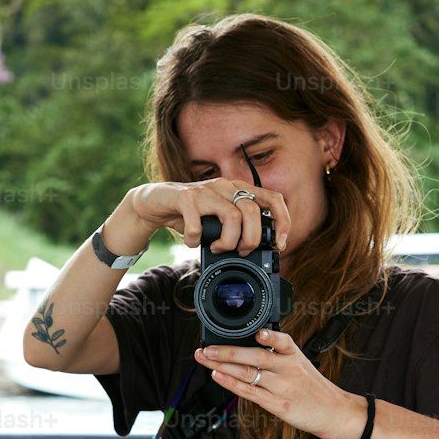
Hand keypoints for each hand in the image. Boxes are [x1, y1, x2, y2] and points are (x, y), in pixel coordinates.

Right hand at [122, 180, 289, 255]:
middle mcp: (226, 186)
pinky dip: (195, 240)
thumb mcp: (218, 220)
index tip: (279, 245)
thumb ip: (236, 229)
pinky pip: (197, 225)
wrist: (155, 202)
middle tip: (240, 251)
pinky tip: (192, 242)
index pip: (273, 199)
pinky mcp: (185, 197)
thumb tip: (253, 252)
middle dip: (250, 240)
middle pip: (253, 212)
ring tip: (217, 248)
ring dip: (227, 242)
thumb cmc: (191, 214)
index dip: (282, 222)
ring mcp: (205, 190)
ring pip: (232, 217)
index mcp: (239, 190)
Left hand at [195, 327, 365, 438]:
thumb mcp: (300, 363)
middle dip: (228, 351)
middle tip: (207, 347)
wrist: (333, 411)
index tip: (258, 332)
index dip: (270, 336)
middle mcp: (288, 369)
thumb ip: (277, 354)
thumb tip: (248, 346)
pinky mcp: (277, 404)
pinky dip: (232, 383)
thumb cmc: (313, 387)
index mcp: (294, 355)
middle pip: (256, 356)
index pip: (282, 341)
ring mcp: (282, 387)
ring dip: (223, 365)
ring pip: (248, 373)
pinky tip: (219, 376)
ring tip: (205, 358)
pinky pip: (250, 392)